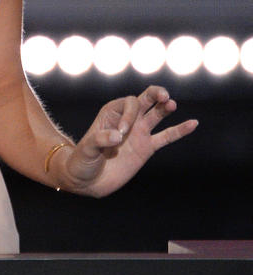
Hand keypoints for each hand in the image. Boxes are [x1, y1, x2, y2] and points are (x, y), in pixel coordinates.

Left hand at [61, 85, 197, 196]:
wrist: (87, 180)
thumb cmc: (82, 160)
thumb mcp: (86, 149)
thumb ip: (99, 140)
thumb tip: (118, 136)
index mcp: (112, 112)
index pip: (128, 104)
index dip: (129, 116)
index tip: (120, 135)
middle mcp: (128, 119)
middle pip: (145, 100)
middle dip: (154, 94)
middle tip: (164, 96)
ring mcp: (139, 132)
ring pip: (157, 115)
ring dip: (165, 108)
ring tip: (171, 104)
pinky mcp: (147, 148)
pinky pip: (166, 137)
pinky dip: (180, 130)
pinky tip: (193, 123)